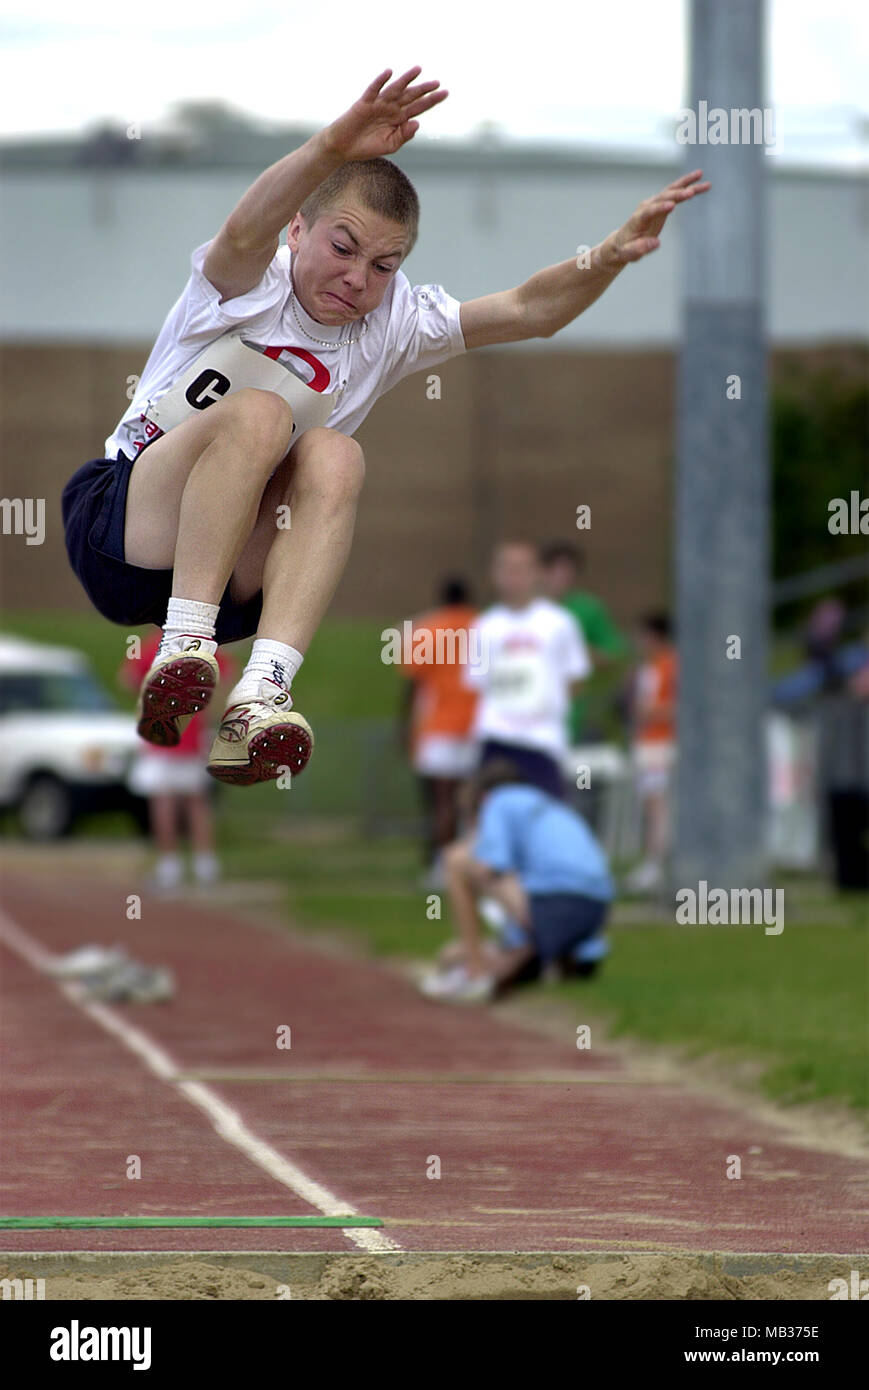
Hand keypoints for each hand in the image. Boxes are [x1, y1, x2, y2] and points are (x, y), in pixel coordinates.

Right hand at [324, 67, 447, 160]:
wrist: (344, 148)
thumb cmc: (366, 146)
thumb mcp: (390, 145)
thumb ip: (404, 135)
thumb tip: (417, 123)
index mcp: (399, 118)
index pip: (418, 107)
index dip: (431, 100)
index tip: (445, 93)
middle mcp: (391, 108)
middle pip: (410, 96)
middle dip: (424, 89)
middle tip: (437, 82)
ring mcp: (378, 104)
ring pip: (395, 89)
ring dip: (406, 79)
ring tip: (418, 69)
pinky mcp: (364, 103)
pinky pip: (374, 90)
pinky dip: (381, 81)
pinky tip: (389, 73)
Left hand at [602, 169, 710, 268]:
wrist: (622, 242)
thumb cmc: (626, 249)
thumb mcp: (630, 253)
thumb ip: (640, 248)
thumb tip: (656, 243)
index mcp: (638, 219)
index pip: (650, 211)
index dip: (660, 208)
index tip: (672, 206)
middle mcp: (646, 207)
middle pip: (663, 197)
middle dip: (676, 195)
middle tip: (691, 192)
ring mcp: (654, 203)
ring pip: (671, 190)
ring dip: (686, 183)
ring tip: (701, 175)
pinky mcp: (661, 204)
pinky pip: (676, 193)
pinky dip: (688, 187)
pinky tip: (702, 184)